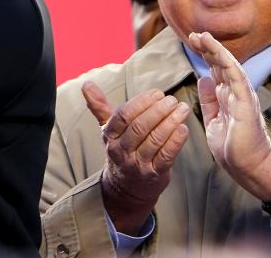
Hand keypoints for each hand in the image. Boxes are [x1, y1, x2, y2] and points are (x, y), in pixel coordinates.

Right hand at [83, 80, 189, 234]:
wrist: (126, 187)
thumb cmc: (121, 149)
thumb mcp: (108, 129)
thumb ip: (99, 105)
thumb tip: (86, 84)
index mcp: (109, 136)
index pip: (123, 116)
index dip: (141, 102)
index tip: (157, 93)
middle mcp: (121, 151)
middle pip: (140, 127)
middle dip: (158, 111)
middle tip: (172, 100)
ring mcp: (137, 164)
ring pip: (155, 140)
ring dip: (171, 122)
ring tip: (182, 109)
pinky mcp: (154, 174)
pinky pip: (167, 155)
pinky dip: (176, 141)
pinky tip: (183, 128)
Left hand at [187, 32, 270, 202]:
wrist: (248, 167)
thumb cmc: (233, 147)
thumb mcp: (213, 118)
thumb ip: (209, 99)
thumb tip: (203, 78)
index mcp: (227, 96)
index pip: (216, 70)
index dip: (205, 55)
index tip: (192, 42)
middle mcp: (236, 92)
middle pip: (221, 64)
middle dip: (208, 48)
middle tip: (194, 34)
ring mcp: (242, 96)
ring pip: (230, 67)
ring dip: (216, 50)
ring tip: (203, 37)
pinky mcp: (246, 103)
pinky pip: (237, 79)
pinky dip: (227, 63)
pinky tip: (217, 52)